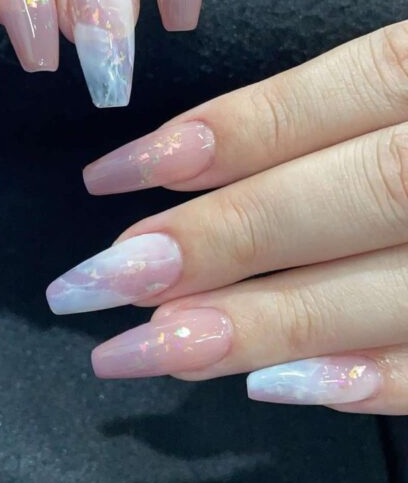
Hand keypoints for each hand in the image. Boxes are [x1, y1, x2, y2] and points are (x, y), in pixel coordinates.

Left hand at [47, 21, 407, 413]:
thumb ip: (349, 97)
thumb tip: (194, 153)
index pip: (344, 93)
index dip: (233, 132)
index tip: (115, 175)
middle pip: (363, 192)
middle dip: (228, 237)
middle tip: (105, 281)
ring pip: (397, 286)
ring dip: (272, 321)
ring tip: (158, 346)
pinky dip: (373, 380)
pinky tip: (276, 388)